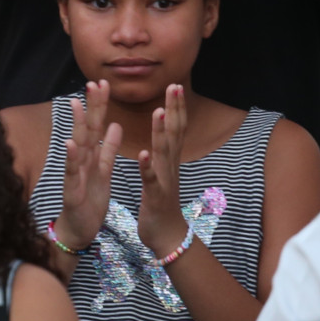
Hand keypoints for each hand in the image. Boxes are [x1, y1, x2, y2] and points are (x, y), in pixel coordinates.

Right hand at [55, 80, 122, 251]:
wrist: (79, 229)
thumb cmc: (90, 200)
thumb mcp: (104, 171)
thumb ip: (108, 149)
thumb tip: (115, 124)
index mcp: (92, 156)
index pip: (97, 125)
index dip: (100, 105)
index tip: (104, 83)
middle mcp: (81, 161)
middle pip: (88, 129)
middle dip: (91, 107)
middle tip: (94, 82)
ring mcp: (75, 174)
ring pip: (77, 146)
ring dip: (77, 126)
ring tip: (77, 104)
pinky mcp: (72, 191)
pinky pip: (72, 173)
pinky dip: (71, 158)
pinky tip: (70, 144)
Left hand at [136, 84, 188, 256]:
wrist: (167, 235)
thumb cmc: (161, 202)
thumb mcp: (163, 171)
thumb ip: (164, 151)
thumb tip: (167, 130)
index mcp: (169, 160)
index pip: (175, 128)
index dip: (177, 107)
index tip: (175, 85)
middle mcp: (170, 166)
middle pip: (175, 133)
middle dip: (175, 109)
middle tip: (175, 86)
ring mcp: (164, 180)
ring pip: (164, 152)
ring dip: (162, 131)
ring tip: (159, 111)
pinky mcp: (154, 196)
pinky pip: (151, 179)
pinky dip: (147, 166)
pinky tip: (143, 154)